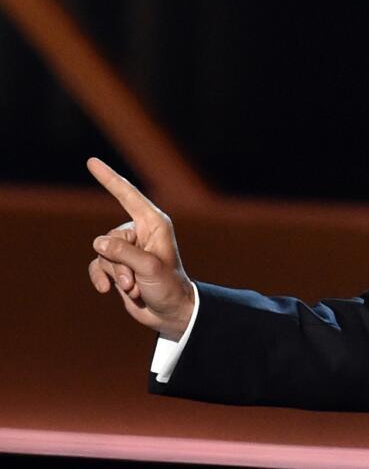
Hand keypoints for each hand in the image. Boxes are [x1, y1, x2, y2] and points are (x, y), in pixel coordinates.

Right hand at [86, 158, 194, 339]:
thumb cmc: (168, 286)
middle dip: (119, 263)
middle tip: (137, 280)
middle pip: (109, 238)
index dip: (109, 178)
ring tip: (133, 288)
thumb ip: (123, 253)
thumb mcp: (148, 268)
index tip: (91, 162)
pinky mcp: (119, 264)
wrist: (170, 312)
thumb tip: (98, 242)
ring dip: (115, 274)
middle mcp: (140, 232)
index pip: (127, 195)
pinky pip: (97, 265)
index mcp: (154, 223)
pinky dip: (101, 278)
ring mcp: (128, 249)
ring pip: (102, 254)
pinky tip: (107, 291)